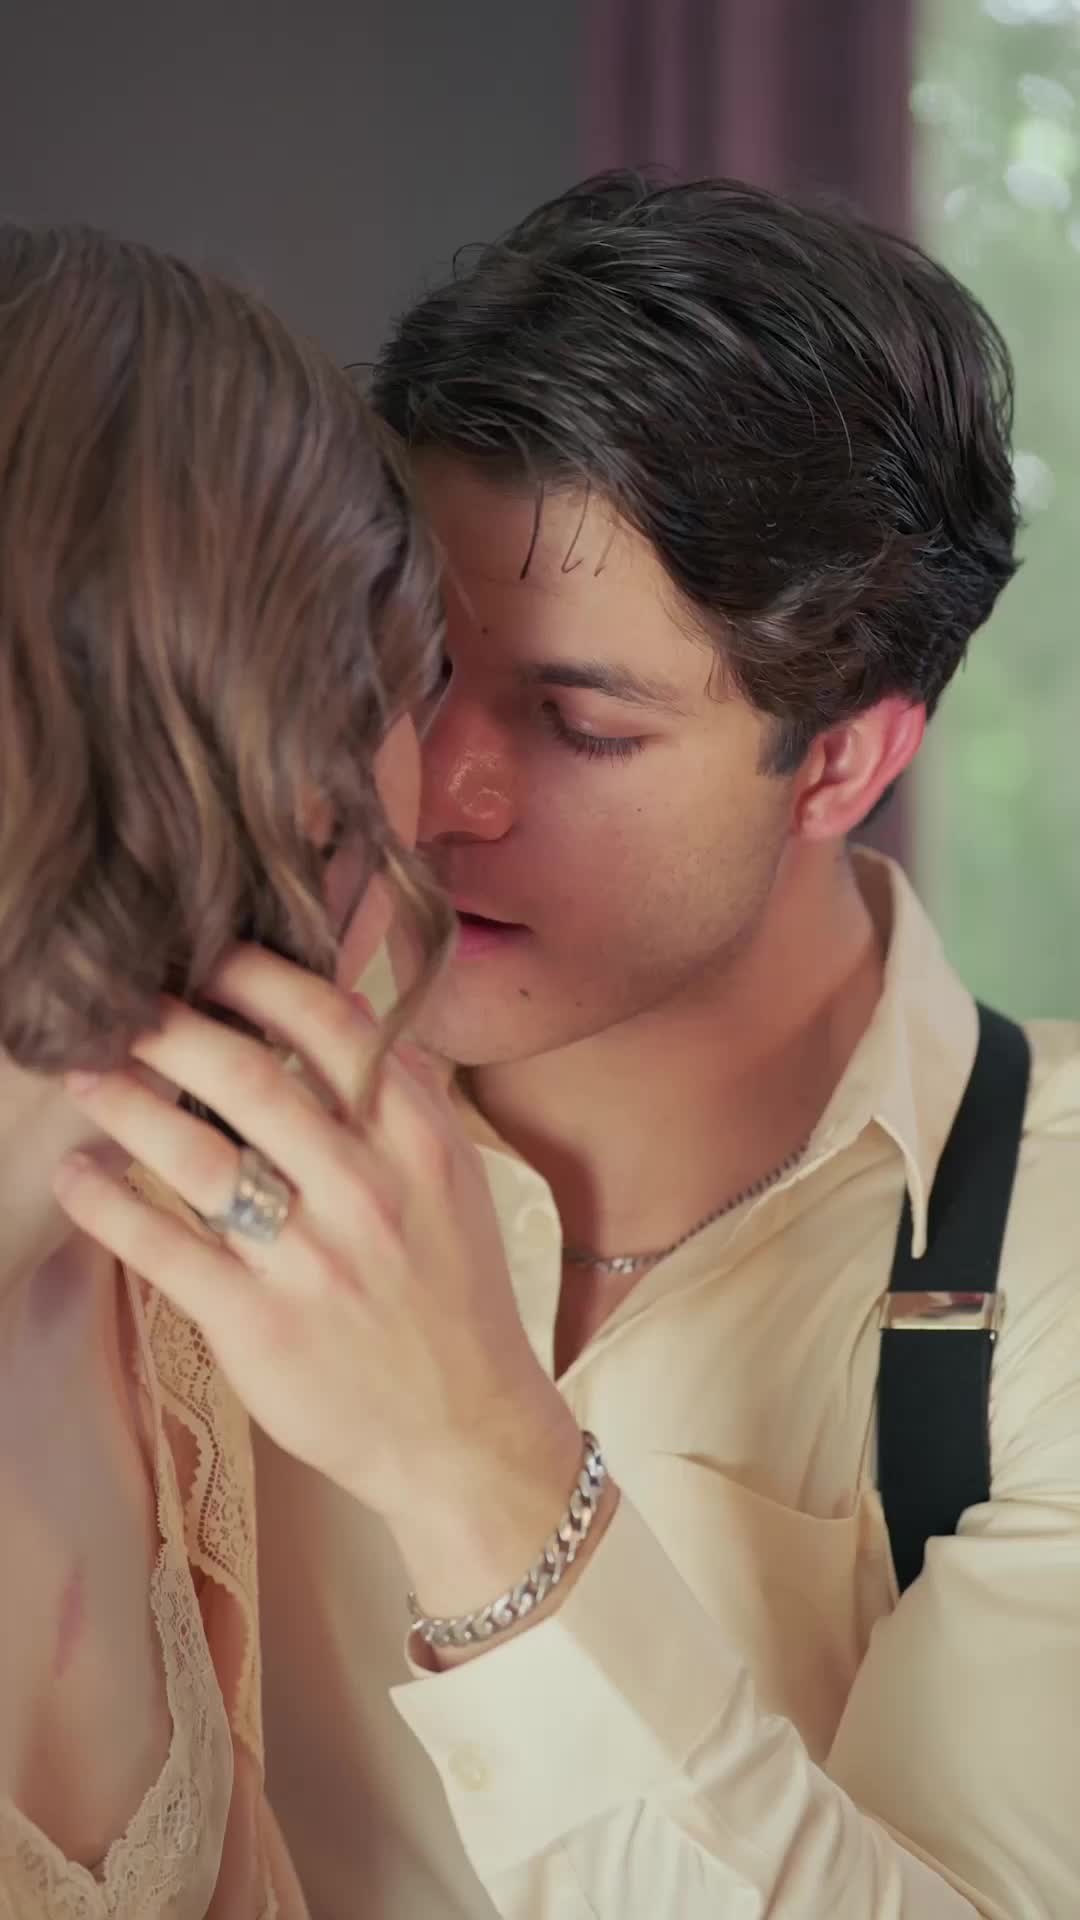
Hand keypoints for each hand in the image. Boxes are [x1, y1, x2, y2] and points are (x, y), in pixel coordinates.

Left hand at [54, 948, 584, 1611]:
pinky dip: (107, 1205)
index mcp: (419, 1146)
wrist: (466, 1435)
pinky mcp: (259, 1326)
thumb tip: (344, 1015)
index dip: (260, 979)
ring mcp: (312, 1261)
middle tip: (120, 1003)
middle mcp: (368, 1192)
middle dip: (173, 1029)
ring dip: (125, 1103)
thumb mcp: (458, 1186)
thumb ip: (405, 1101)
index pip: (334, 1029)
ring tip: (83, 1074)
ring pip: (196, 1158)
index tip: (209, 957)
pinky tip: (77, 1176)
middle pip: (250, 1080)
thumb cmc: (454, 1301)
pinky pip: (164, 1249)